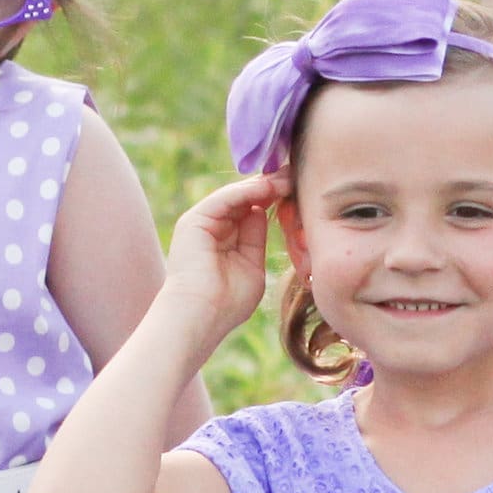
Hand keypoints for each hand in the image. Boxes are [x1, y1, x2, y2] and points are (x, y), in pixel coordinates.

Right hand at [161, 173, 283, 331]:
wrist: (202, 316)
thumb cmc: (227, 303)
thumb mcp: (251, 266)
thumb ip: (256, 240)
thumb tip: (263, 212)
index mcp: (224, 240)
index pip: (251, 211)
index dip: (274, 199)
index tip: (298, 190)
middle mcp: (211, 228)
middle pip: (244, 199)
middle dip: (270, 187)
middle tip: (296, 175)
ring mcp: (201, 223)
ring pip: (235, 196)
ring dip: (262, 186)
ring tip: (286, 178)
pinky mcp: (194, 221)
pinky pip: (224, 199)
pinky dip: (246, 192)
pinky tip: (267, 187)